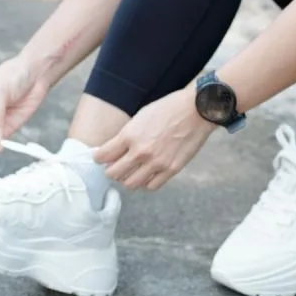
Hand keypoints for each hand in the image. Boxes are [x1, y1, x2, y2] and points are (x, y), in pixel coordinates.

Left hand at [94, 88, 217, 190]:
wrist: (196, 111)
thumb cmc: (168, 110)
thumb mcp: (140, 117)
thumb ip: (126, 136)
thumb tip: (112, 153)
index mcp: (129, 135)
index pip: (102, 156)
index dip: (99, 158)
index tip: (102, 157)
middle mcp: (140, 152)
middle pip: (113, 174)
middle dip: (111, 170)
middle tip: (116, 166)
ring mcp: (156, 163)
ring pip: (130, 184)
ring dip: (128, 179)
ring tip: (133, 171)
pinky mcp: (171, 170)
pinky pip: (151, 186)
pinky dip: (146, 182)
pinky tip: (148, 174)